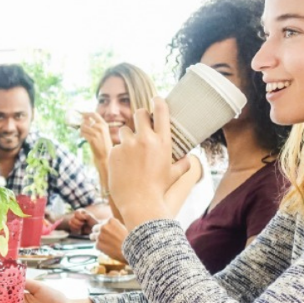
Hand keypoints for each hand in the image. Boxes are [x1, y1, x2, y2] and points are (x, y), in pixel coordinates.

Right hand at [68, 209, 98, 235]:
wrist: (94, 229)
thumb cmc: (93, 222)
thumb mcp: (91, 218)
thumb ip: (87, 216)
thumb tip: (83, 217)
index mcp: (80, 211)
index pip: (76, 213)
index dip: (80, 217)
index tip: (85, 219)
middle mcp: (76, 216)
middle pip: (72, 219)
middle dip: (78, 223)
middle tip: (83, 224)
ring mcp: (74, 221)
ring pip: (70, 223)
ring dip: (76, 226)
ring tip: (82, 227)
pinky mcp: (73, 226)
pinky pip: (71, 228)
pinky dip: (75, 230)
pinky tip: (80, 230)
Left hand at [79, 112, 113, 162]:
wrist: (105, 156)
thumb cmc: (103, 144)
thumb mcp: (103, 133)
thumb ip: (96, 126)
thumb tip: (85, 119)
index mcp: (104, 124)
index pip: (94, 114)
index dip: (86, 113)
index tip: (82, 115)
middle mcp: (101, 127)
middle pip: (86, 121)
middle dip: (82, 125)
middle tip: (81, 129)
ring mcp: (96, 133)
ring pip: (83, 127)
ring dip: (81, 130)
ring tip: (82, 134)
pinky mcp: (92, 139)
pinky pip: (82, 133)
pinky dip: (81, 135)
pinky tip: (82, 137)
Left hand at [90, 218, 128, 263]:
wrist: (131, 250)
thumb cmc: (129, 240)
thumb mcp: (122, 227)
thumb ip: (113, 226)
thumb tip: (107, 228)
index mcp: (110, 220)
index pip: (102, 223)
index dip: (105, 229)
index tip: (108, 233)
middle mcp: (103, 226)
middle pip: (95, 228)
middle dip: (98, 233)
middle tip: (104, 239)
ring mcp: (99, 235)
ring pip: (92, 236)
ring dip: (97, 240)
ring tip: (106, 244)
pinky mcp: (97, 244)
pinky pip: (96, 245)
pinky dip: (100, 248)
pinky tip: (108, 249)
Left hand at [108, 98, 191, 227]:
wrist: (140, 203)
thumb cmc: (159, 189)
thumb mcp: (175, 174)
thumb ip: (184, 163)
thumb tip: (189, 158)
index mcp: (162, 141)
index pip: (161, 110)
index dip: (157, 101)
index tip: (155, 99)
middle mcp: (145, 139)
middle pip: (139, 113)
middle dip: (139, 117)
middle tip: (140, 124)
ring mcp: (127, 145)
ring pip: (124, 130)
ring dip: (127, 136)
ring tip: (130, 150)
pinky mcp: (113, 152)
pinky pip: (115, 146)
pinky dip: (118, 153)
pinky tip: (122, 165)